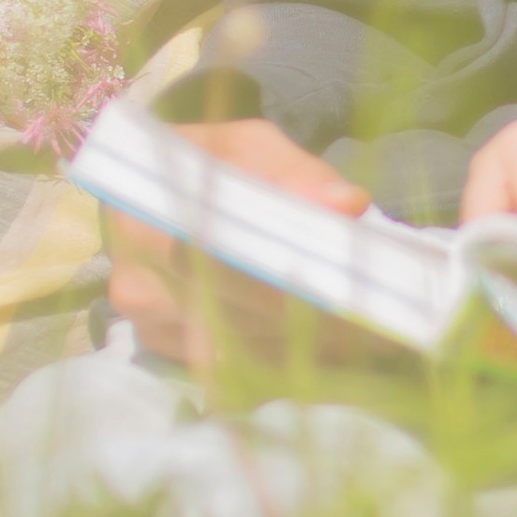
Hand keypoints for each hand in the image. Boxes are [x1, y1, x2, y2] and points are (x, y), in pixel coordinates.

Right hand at [103, 117, 364, 373]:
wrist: (165, 188)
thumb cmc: (212, 160)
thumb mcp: (250, 146)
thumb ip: (296, 173)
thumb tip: (345, 204)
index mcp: (141, 220)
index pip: (222, 261)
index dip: (287, 275)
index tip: (348, 283)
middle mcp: (134, 284)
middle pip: (234, 313)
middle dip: (308, 317)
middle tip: (381, 320)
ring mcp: (148, 327)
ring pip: (239, 352)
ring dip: (304, 347)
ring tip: (370, 333)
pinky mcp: (167, 355)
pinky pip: (234, 370)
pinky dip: (286, 361)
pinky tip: (332, 347)